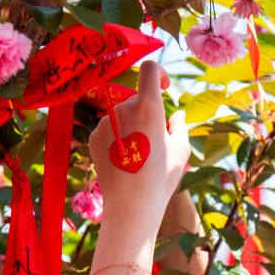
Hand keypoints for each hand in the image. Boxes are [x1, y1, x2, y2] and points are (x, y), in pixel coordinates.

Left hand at [89, 60, 189, 235]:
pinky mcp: (93, 137)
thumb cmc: (161, 178)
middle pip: (137, 99)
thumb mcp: (181, 151)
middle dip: (148, 113)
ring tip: (140, 157)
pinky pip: (109, 129)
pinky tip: (125, 161)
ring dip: (132, 127)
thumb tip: (176, 116)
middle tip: (156, 142)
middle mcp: (122, 108)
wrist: (130, 206)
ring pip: (122, 116)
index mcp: (148, 107)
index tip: (164, 88)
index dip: (159, 74)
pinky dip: (118, 139)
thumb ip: (179, 126)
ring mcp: (104, 123)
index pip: (150, 69)